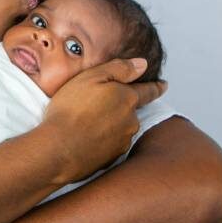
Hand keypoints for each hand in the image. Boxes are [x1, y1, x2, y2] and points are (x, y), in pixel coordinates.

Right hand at [41, 58, 167, 183]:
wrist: (58, 150)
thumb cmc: (70, 110)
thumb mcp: (91, 78)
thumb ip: (119, 68)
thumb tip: (142, 64)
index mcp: (127, 98)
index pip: (148, 91)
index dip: (156, 87)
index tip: (164, 85)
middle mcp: (131, 121)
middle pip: (130, 111)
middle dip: (120, 107)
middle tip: (99, 105)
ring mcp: (122, 142)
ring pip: (120, 128)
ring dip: (109, 125)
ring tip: (85, 123)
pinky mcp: (112, 158)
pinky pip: (110, 145)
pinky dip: (101, 140)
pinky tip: (84, 138)